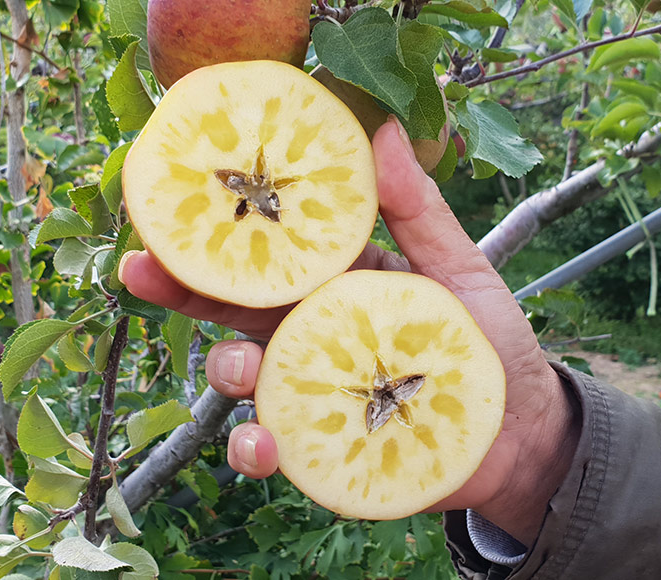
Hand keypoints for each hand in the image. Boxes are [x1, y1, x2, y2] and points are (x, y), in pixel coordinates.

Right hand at [121, 117, 580, 545]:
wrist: (520, 428)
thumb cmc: (489, 341)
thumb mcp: (458, 267)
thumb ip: (417, 210)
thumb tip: (386, 130)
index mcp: (335, 281)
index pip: (266, 250)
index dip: (215, 231)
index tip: (167, 206)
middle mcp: (311, 331)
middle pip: (231, 306)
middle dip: (182, 290)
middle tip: (140, 270)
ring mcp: (311, 387)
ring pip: (240, 375)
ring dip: (224, 370)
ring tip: (242, 371)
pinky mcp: (321, 442)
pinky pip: (272, 444)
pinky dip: (257, 448)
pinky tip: (264, 444)